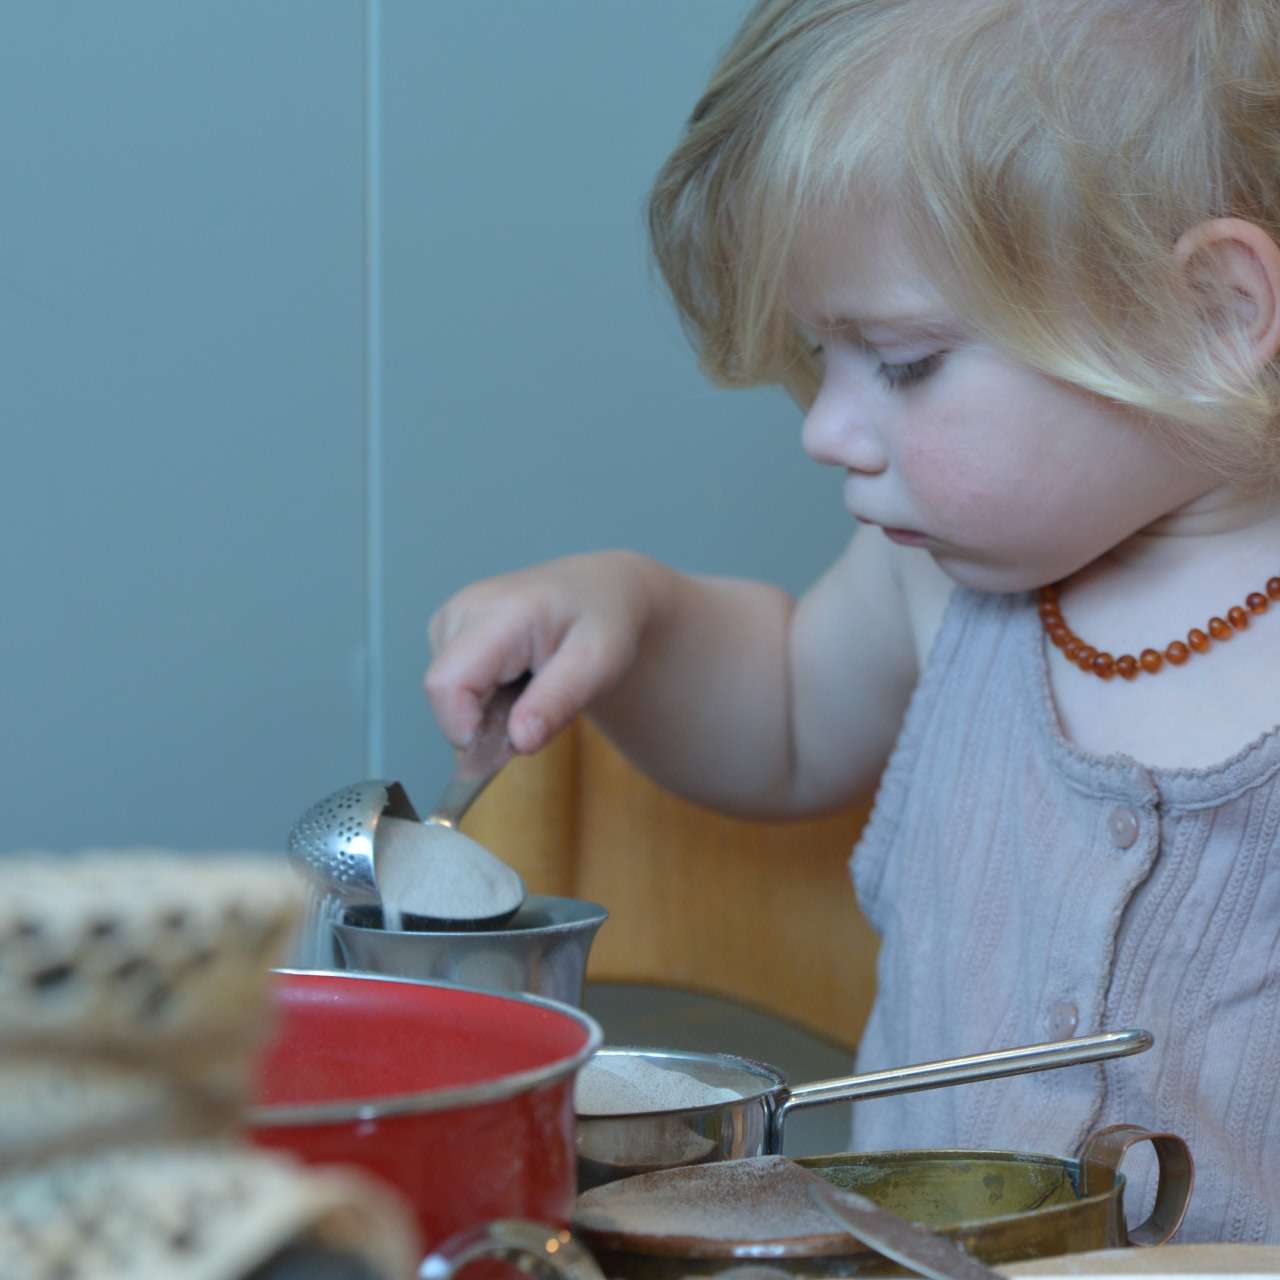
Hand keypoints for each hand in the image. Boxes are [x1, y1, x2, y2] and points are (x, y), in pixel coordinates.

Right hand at [425, 551, 660, 754]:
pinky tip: (514, 676)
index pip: (447, 683)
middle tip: (537, 711)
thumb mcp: (599, 663)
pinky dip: (480, 696)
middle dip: (483, 722)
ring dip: (484, 710)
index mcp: (499, 613)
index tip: (510, 744)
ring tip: (530, 686)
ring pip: (446, 694)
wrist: (596, 589)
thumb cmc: (602, 622)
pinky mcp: (445, 629)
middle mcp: (462, 609)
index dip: (465, 727)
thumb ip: (557, 701)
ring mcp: (449, 618)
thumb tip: (519, 741)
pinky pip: (451, 685)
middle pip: (444, 694)